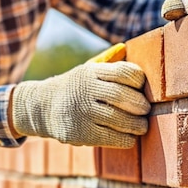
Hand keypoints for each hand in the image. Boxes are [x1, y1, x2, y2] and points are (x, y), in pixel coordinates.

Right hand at [11, 61, 149, 147]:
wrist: (41, 107)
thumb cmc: (76, 88)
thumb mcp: (88, 70)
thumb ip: (108, 62)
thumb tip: (124, 48)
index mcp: (91, 71)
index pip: (125, 72)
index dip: (139, 80)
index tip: (142, 88)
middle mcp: (85, 90)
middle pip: (123, 96)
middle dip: (141, 106)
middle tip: (146, 110)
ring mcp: (81, 112)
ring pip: (119, 120)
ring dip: (137, 125)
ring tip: (142, 126)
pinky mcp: (79, 133)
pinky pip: (111, 138)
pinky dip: (126, 139)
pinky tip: (130, 137)